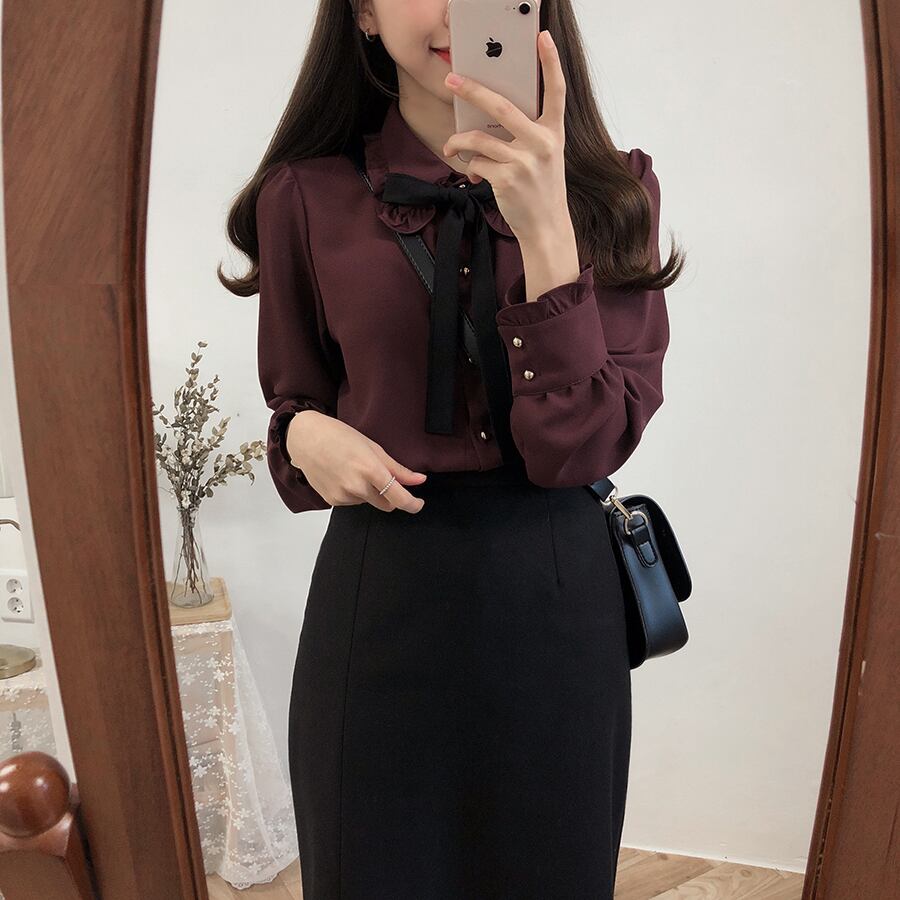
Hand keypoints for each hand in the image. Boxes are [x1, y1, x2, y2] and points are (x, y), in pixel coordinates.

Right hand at [287, 411, 426, 512]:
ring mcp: (343, 496)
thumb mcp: (373, 448)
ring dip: (370, 493)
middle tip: (384, 478)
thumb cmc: (338, 436)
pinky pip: (353, 502)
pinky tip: (344, 476)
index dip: (412, 504)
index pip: (398, 498)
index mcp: (370, 470)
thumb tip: (419, 480)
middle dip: (391, 496)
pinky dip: (355, 493)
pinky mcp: (332, 501)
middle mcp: (357, 487)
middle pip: (386, 504)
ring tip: (355, 470)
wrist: (304, 438)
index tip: (418, 504)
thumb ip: (397, 469)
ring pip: (369, 502)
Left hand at [441, 30, 571, 243]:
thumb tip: (488, 122)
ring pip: (479, 139)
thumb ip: (527, 136)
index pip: (556, 91)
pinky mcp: (507, 179)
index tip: (542, 38)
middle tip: (452, 81)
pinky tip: (476, 174)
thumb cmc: (542, 190)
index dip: (551, 63)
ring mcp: (524, 161)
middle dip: (473, 90)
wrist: (546, 227)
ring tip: (452, 146)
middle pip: (501, 106)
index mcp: (553, 133)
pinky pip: (477, 162)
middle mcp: (541, 143)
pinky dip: (471, 167)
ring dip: (458, 142)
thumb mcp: (546, 158)